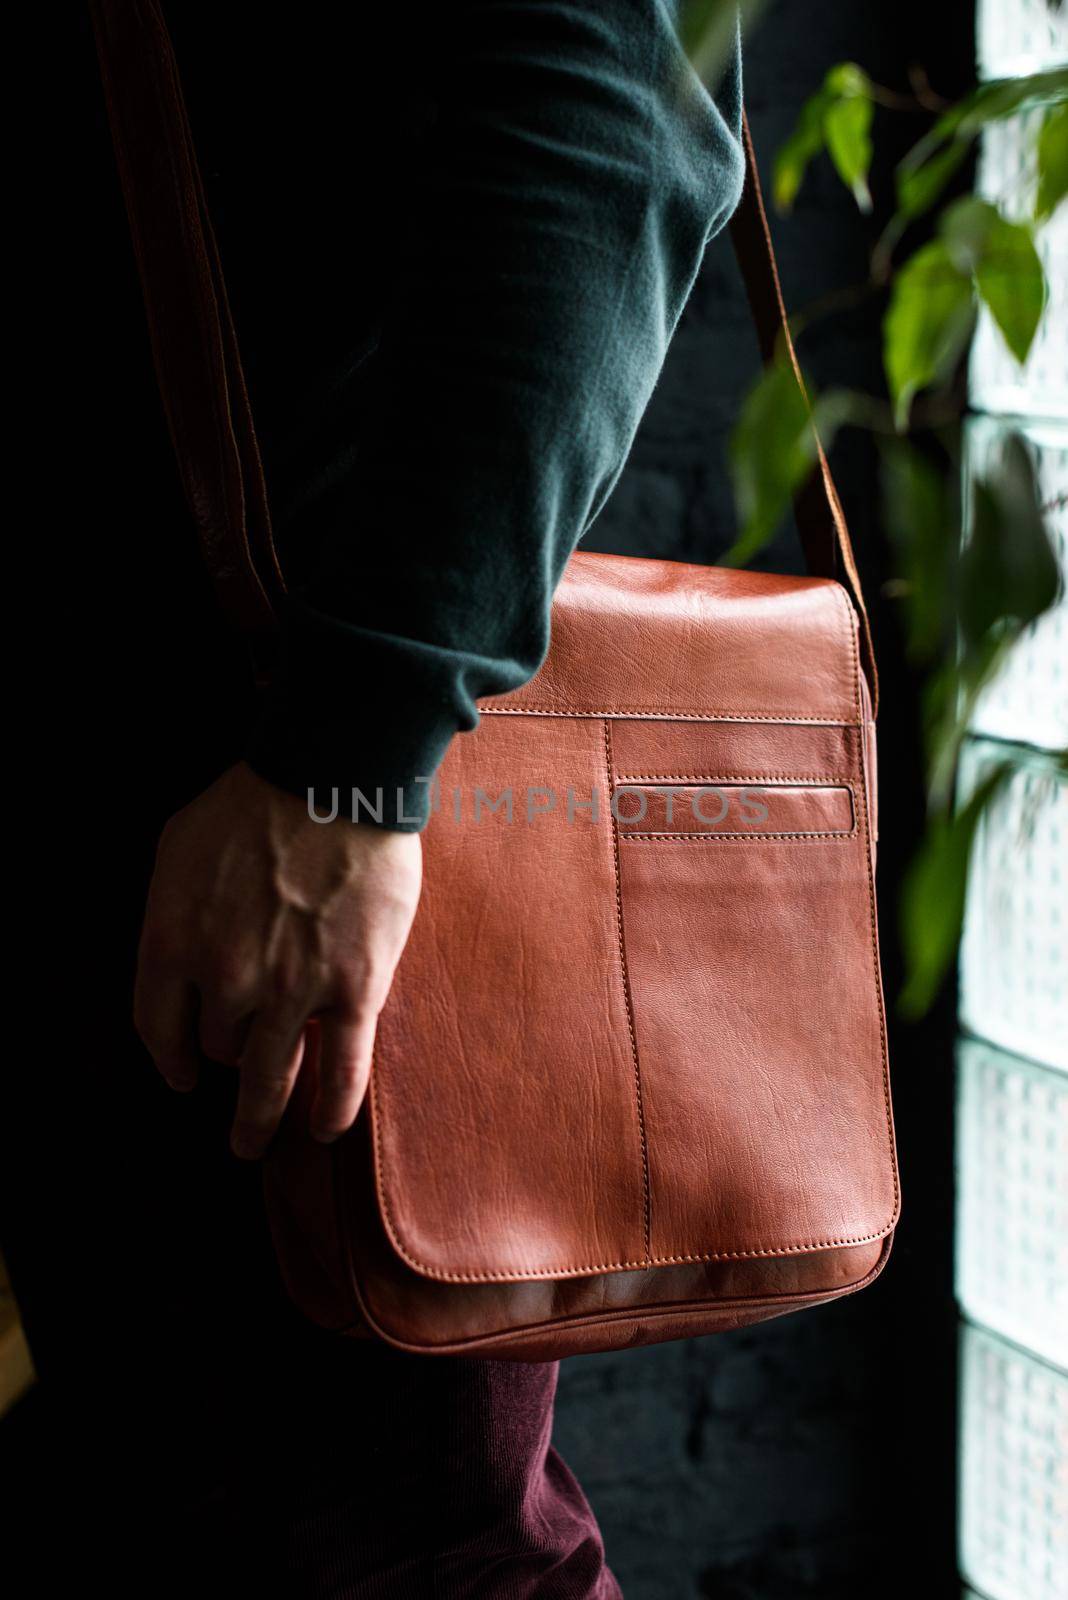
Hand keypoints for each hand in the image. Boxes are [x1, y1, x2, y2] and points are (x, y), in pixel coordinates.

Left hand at [133, 762, 422, 1157]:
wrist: (334, 779)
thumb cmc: (255, 802)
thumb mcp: (178, 848)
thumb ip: (173, 909)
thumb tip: (180, 949)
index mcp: (174, 941)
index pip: (157, 1027)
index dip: (169, 1059)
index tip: (182, 1077)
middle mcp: (225, 978)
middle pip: (218, 1047)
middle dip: (227, 1061)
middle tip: (236, 1087)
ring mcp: (291, 990)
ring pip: (269, 1076)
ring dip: (259, 1118)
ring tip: (255, 1141)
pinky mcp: (353, 991)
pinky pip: (342, 1070)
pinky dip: (332, 1109)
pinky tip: (323, 1131)